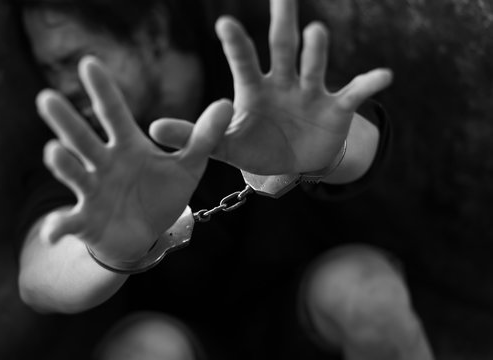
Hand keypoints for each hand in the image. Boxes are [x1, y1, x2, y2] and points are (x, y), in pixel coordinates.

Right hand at [36, 57, 231, 260]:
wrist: (146, 232)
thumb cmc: (162, 194)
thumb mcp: (188, 166)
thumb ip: (204, 137)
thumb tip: (228, 103)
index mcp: (127, 146)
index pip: (113, 113)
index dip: (103, 91)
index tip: (88, 63)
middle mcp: (104, 164)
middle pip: (84, 139)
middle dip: (67, 121)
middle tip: (47, 98)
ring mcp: (92, 191)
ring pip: (75, 174)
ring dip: (63, 164)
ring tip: (54, 152)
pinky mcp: (85, 221)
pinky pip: (69, 222)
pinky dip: (58, 226)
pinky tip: (52, 231)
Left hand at [150, 0, 391, 174]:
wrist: (291, 160)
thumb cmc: (255, 147)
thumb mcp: (223, 146)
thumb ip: (194, 135)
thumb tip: (154, 128)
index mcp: (253, 90)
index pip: (244, 63)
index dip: (236, 44)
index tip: (225, 22)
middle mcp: (283, 82)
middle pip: (282, 47)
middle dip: (282, 21)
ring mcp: (311, 93)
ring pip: (314, 66)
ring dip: (315, 51)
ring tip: (316, 32)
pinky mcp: (336, 108)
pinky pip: (354, 93)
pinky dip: (368, 84)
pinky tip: (383, 75)